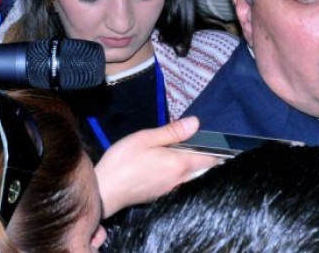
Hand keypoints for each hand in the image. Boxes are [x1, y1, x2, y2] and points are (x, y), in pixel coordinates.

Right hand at [95, 116, 218, 217]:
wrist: (103, 192)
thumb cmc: (123, 162)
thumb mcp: (145, 139)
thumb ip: (172, 132)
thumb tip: (196, 123)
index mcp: (180, 164)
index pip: (210, 159)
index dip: (215, 149)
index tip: (211, 139)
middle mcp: (180, 180)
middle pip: (202, 168)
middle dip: (202, 155)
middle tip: (191, 141)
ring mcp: (171, 189)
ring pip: (191, 176)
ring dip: (190, 164)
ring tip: (178, 151)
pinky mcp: (161, 195)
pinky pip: (179, 182)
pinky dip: (179, 172)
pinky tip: (166, 164)